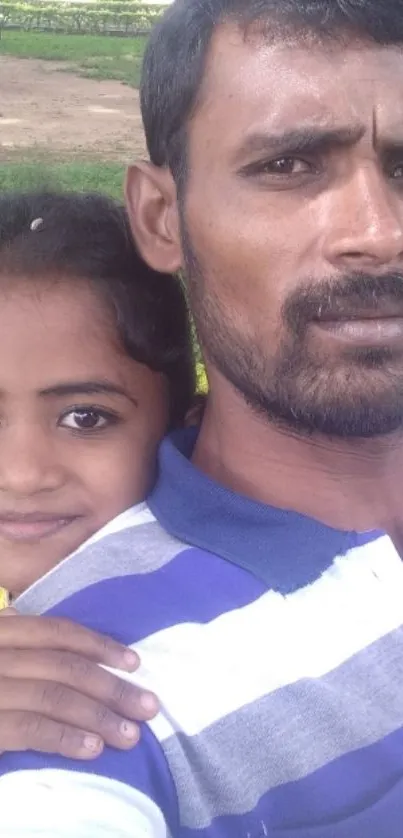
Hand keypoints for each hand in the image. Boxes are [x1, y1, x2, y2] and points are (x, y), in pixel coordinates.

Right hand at [0, 609, 157, 759]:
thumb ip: (5, 637)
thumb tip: (21, 617)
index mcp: (0, 633)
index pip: (58, 632)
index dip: (100, 646)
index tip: (135, 663)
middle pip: (66, 667)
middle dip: (113, 688)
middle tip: (149, 707)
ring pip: (56, 698)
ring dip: (100, 717)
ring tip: (131, 735)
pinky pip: (34, 730)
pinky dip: (67, 739)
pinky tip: (95, 749)